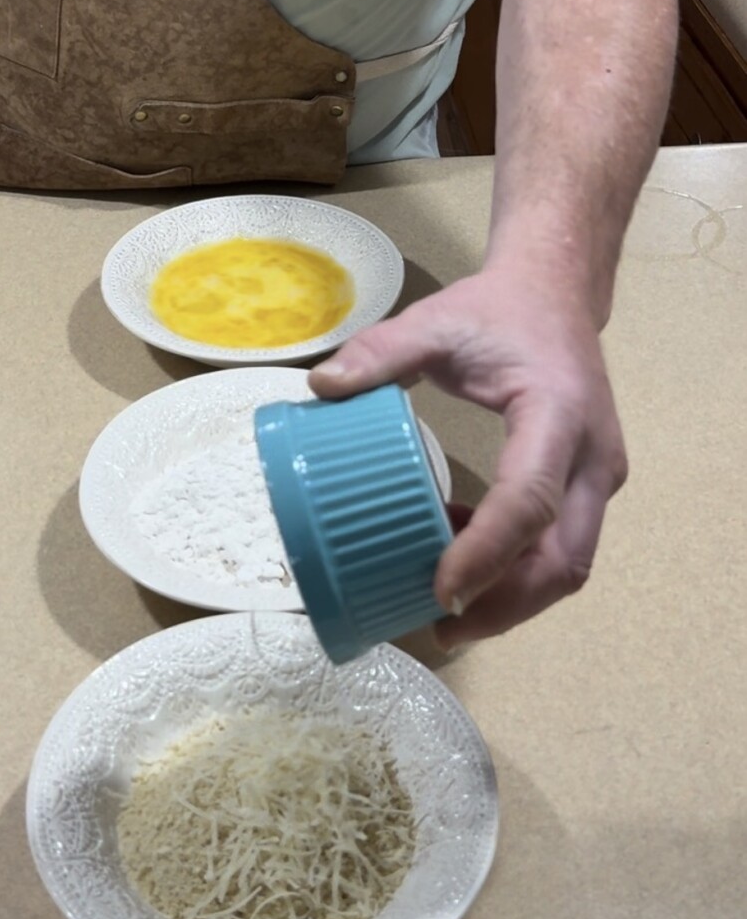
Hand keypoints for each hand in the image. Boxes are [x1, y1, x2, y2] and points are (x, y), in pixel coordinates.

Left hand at [309, 266, 627, 644]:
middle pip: (565, 558)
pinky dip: (514, 567)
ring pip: (568, 562)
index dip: (488, 554)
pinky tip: (457, 560)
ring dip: (512, 596)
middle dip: (507, 604)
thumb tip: (321, 387)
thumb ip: (382, 351)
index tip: (442, 593)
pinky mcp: (588, 485)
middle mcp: (593, 456)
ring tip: (443, 608)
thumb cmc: (499, 310)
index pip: (530, 500)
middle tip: (441, 627)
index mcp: (559, 413)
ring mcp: (597, 475)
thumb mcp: (437, 321)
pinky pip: (559, 543)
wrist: (557, 291)